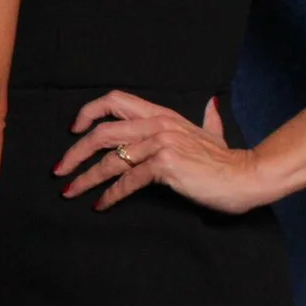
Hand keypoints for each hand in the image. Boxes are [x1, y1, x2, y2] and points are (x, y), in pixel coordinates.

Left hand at [55, 93, 270, 213]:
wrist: (246, 176)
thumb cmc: (227, 161)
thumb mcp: (213, 134)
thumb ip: (208, 120)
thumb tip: (211, 105)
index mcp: (162, 115)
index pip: (115, 100)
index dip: (89, 112)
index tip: (74, 130)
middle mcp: (157, 125)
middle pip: (102, 132)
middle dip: (75, 152)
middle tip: (59, 170)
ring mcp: (160, 144)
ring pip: (110, 159)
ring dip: (85, 178)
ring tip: (70, 191)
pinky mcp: (165, 166)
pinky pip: (127, 181)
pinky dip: (110, 195)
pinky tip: (100, 205)